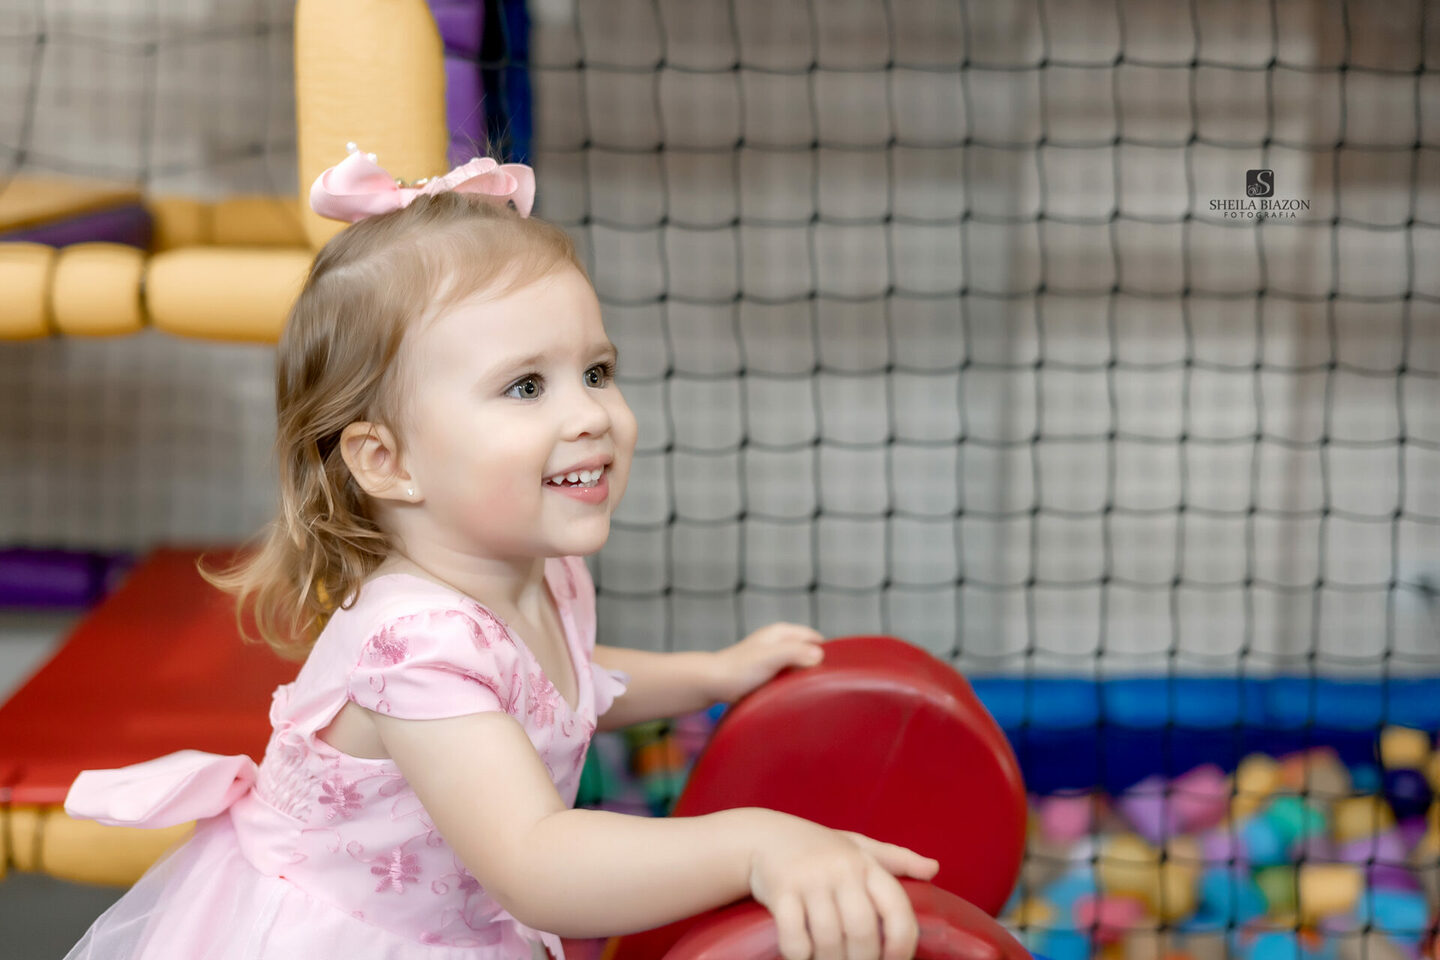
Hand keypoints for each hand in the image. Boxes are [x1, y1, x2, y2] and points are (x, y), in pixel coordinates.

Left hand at [711, 622, 825, 703]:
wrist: (713, 683)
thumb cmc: (739, 669)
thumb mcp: (771, 657)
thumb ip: (795, 653)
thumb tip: (819, 656)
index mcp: (782, 632)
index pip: (815, 638)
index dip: (827, 652)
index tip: (835, 671)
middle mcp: (779, 642)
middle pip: (809, 652)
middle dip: (817, 666)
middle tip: (826, 686)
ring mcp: (773, 658)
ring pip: (799, 666)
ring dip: (805, 677)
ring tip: (813, 694)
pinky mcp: (767, 673)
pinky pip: (788, 677)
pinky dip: (794, 685)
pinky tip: (796, 697)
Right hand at [748, 815, 939, 959]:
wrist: (764, 835)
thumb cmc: (819, 847)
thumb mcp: (858, 846)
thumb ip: (896, 859)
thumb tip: (934, 868)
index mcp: (866, 863)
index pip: (897, 908)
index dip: (902, 943)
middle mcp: (841, 869)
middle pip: (862, 931)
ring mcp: (809, 880)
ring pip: (828, 939)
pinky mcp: (780, 891)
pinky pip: (795, 937)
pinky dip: (800, 956)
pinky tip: (803, 958)